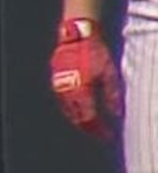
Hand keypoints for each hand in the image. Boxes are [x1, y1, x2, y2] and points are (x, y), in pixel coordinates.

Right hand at [50, 17, 122, 139]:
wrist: (76, 35)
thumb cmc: (94, 52)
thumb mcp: (110, 74)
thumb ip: (112, 96)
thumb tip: (116, 114)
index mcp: (81, 91)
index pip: (89, 119)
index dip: (99, 130)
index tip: (108, 136)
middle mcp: (67, 91)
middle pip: (77, 118)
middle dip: (89, 128)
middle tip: (100, 133)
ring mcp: (59, 86)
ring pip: (68, 111)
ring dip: (79, 120)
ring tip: (91, 124)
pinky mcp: (55, 80)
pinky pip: (63, 101)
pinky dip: (72, 109)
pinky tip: (80, 109)